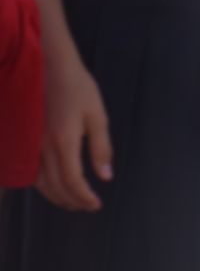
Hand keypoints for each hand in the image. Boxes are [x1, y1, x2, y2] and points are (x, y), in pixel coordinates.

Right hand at [35, 45, 110, 212]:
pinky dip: (40, 183)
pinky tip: (51, 184)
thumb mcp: (97, 116)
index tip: (96, 204)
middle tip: (86, 207)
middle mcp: (42, 145)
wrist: (46, 63)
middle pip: (54, 186)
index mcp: (64, 141)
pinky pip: (28, 169)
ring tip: (71, 201)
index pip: (73, 181)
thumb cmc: (77, 87)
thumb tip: (105, 176)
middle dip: (71, 201)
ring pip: (38, 181)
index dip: (84, 197)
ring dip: (55, 196)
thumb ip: (101, 148)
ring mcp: (29, 142)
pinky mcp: (23, 137)